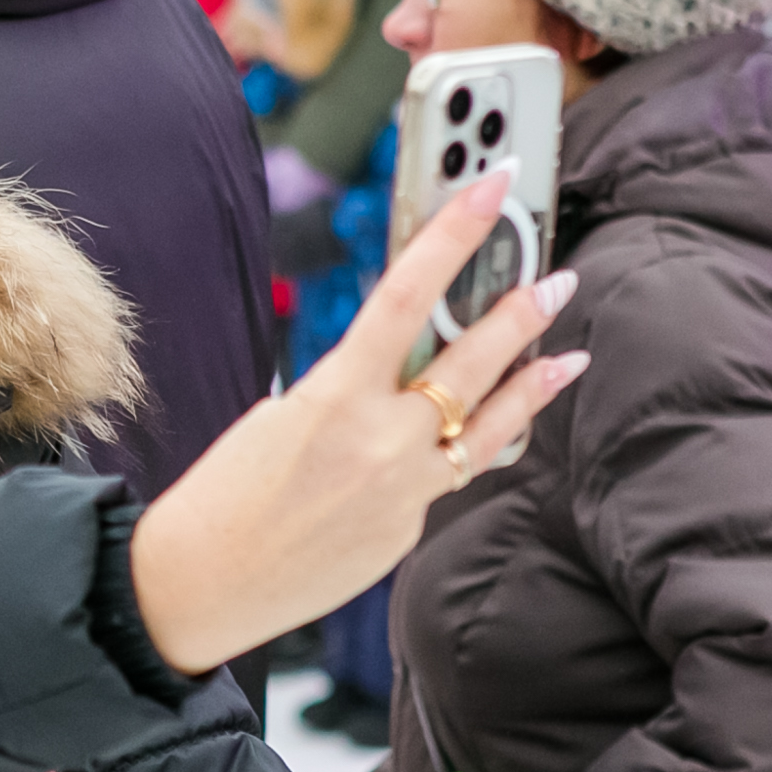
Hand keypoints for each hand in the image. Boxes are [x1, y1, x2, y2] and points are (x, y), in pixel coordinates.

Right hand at [128, 172, 591, 671]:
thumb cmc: (225, 493)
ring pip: (491, 425)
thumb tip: (403, 372)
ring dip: (534, 383)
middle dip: (521, 312)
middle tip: (557, 278)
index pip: (408, 293)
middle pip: (473, 361)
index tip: (493, 185)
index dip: (456, 232)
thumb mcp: (281, 415)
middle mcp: (381, 441)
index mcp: (334, 396)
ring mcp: (403, 491)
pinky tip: (478, 433)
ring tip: (569, 353)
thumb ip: (350, 390)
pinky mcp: (407, 531)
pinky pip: (449, 477)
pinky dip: (465, 447)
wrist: (202, 586)